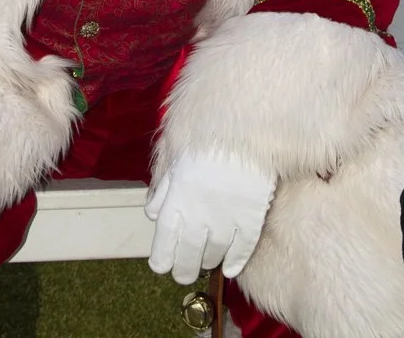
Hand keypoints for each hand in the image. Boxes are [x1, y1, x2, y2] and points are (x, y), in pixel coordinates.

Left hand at [145, 150, 275, 284]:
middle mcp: (198, 216)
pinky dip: (235, 262)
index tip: (163, 265)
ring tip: (207, 262)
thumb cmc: (205, 142)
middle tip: (185, 274)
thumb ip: (163, 190)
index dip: (163, 261)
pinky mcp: (250, 218)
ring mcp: (225, 219)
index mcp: (176, 202)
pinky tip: (230, 269)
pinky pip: (242, 249)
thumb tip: (154, 215)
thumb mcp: (175, 161)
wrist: (241, 130)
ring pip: (214, 255)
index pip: (164, 246)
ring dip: (208, 262)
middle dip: (184, 270)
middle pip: (188, 258)